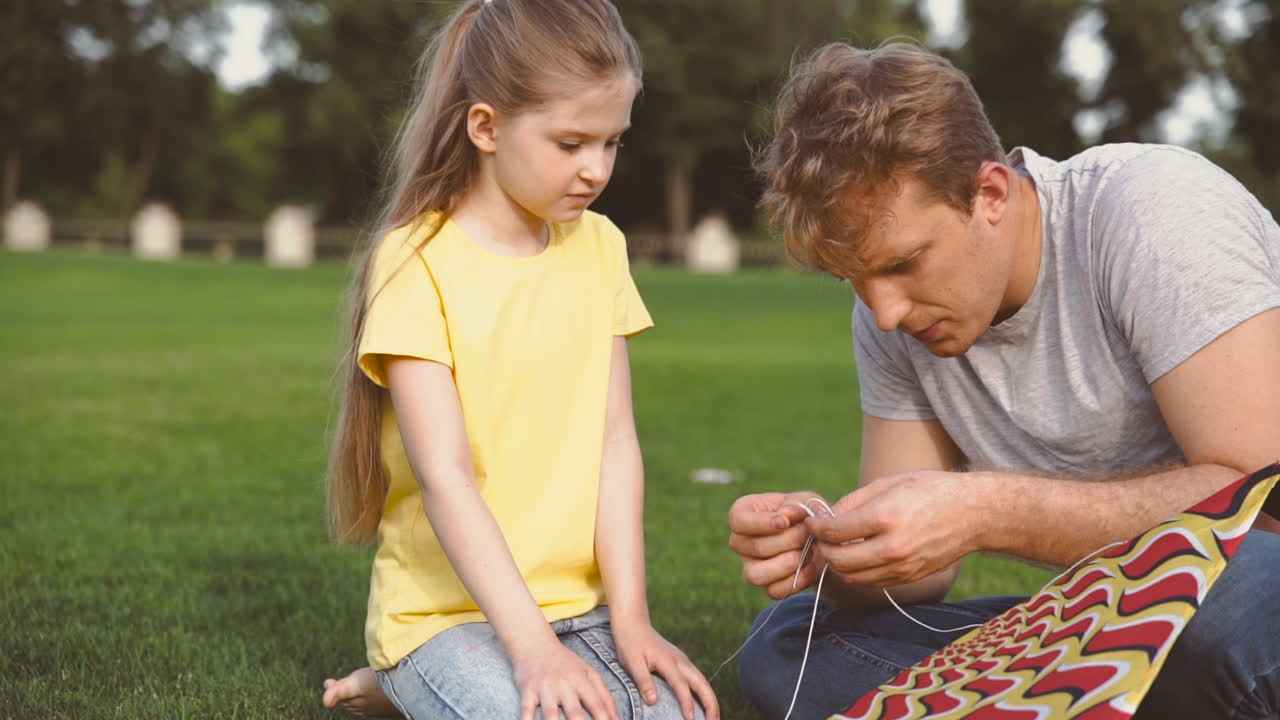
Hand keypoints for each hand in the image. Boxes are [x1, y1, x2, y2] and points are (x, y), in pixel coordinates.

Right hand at [512, 642, 619, 719]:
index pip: (596, 704)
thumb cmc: (565, 663)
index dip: (604, 719)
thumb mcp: (588, 673)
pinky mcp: (527, 690)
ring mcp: (545, 688)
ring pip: (551, 713)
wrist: (535, 644)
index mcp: (581, 680)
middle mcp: (564, 684)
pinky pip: (526, 710)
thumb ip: (604, 696)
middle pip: (575, 712)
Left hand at [612, 621, 718, 719]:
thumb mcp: (631, 662)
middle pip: (702, 683)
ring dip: (710, 700)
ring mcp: (683, 661)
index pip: (681, 685)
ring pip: (703, 681)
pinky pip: (698, 679)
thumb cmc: (630, 643)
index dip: (687, 703)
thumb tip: (653, 701)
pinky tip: (704, 704)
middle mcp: (680, 661)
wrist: (633, 623)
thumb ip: (643, 681)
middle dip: (710, 704)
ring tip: (714, 718)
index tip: (690, 719)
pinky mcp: (681, 662)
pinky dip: (704, 693)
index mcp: (668, 661)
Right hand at [728, 491, 827, 598]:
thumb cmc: (806, 514)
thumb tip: (785, 515)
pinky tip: (811, 566)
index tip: (785, 522)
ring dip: (789, 563)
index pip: (738, 521)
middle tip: (808, 533)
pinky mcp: (766, 585)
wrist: (821, 539)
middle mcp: (740, 542)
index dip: (760, 523)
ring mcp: (750, 566)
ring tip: (809, 551)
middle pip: (755, 548)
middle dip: (788, 540)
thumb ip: (796, 504)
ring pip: (757, 575)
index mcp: (742, 514)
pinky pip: (774, 591)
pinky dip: (797, 580)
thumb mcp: (805, 501)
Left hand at [805, 471, 984, 586]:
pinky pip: (871, 581)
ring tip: (836, 547)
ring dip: (837, 564)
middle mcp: (893, 547)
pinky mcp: (909, 577)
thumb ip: (853, 501)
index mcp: (885, 517)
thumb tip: (827, 517)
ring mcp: (902, 566)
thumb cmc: (931, 490)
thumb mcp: (889, 483)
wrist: (974, 513)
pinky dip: (856, 572)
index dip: (816, 527)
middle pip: (838, 560)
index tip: (813, 522)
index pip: (835, 532)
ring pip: (852, 577)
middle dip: (822, 549)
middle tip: (820, 537)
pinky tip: (857, 556)